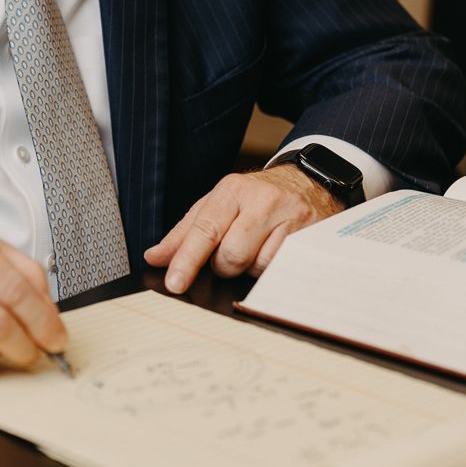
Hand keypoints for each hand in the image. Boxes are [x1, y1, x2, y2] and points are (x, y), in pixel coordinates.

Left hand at [143, 165, 340, 294]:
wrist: (309, 184)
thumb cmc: (256, 198)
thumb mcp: (219, 204)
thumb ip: (185, 232)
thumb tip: (156, 257)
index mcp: (232, 190)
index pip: (205, 229)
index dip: (187, 259)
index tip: (175, 282)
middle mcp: (262, 200)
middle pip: (230, 255)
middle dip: (224, 265)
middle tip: (232, 250)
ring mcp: (289, 218)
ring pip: (256, 267)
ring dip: (249, 267)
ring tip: (257, 246)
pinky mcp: (309, 238)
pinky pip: (279, 271)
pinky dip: (271, 270)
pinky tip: (275, 251)